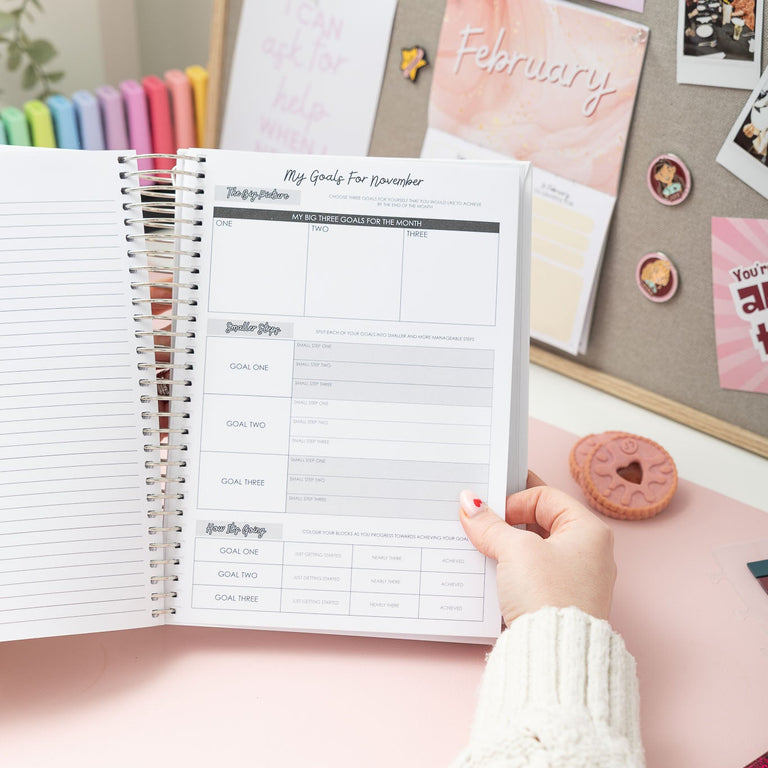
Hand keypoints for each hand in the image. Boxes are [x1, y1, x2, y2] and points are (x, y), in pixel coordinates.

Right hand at [459, 473, 615, 625]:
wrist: (555, 655)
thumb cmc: (548, 596)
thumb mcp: (515, 550)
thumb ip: (490, 525)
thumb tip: (470, 503)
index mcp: (588, 530)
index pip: (544, 496)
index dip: (513, 500)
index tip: (488, 513)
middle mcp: (588, 552)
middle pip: (540, 521)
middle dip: (508, 521)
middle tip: (482, 520)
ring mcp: (575, 578)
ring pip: (534, 547)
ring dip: (507, 544)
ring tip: (483, 545)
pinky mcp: (560, 600)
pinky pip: (533, 572)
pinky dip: (513, 566)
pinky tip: (493, 569)